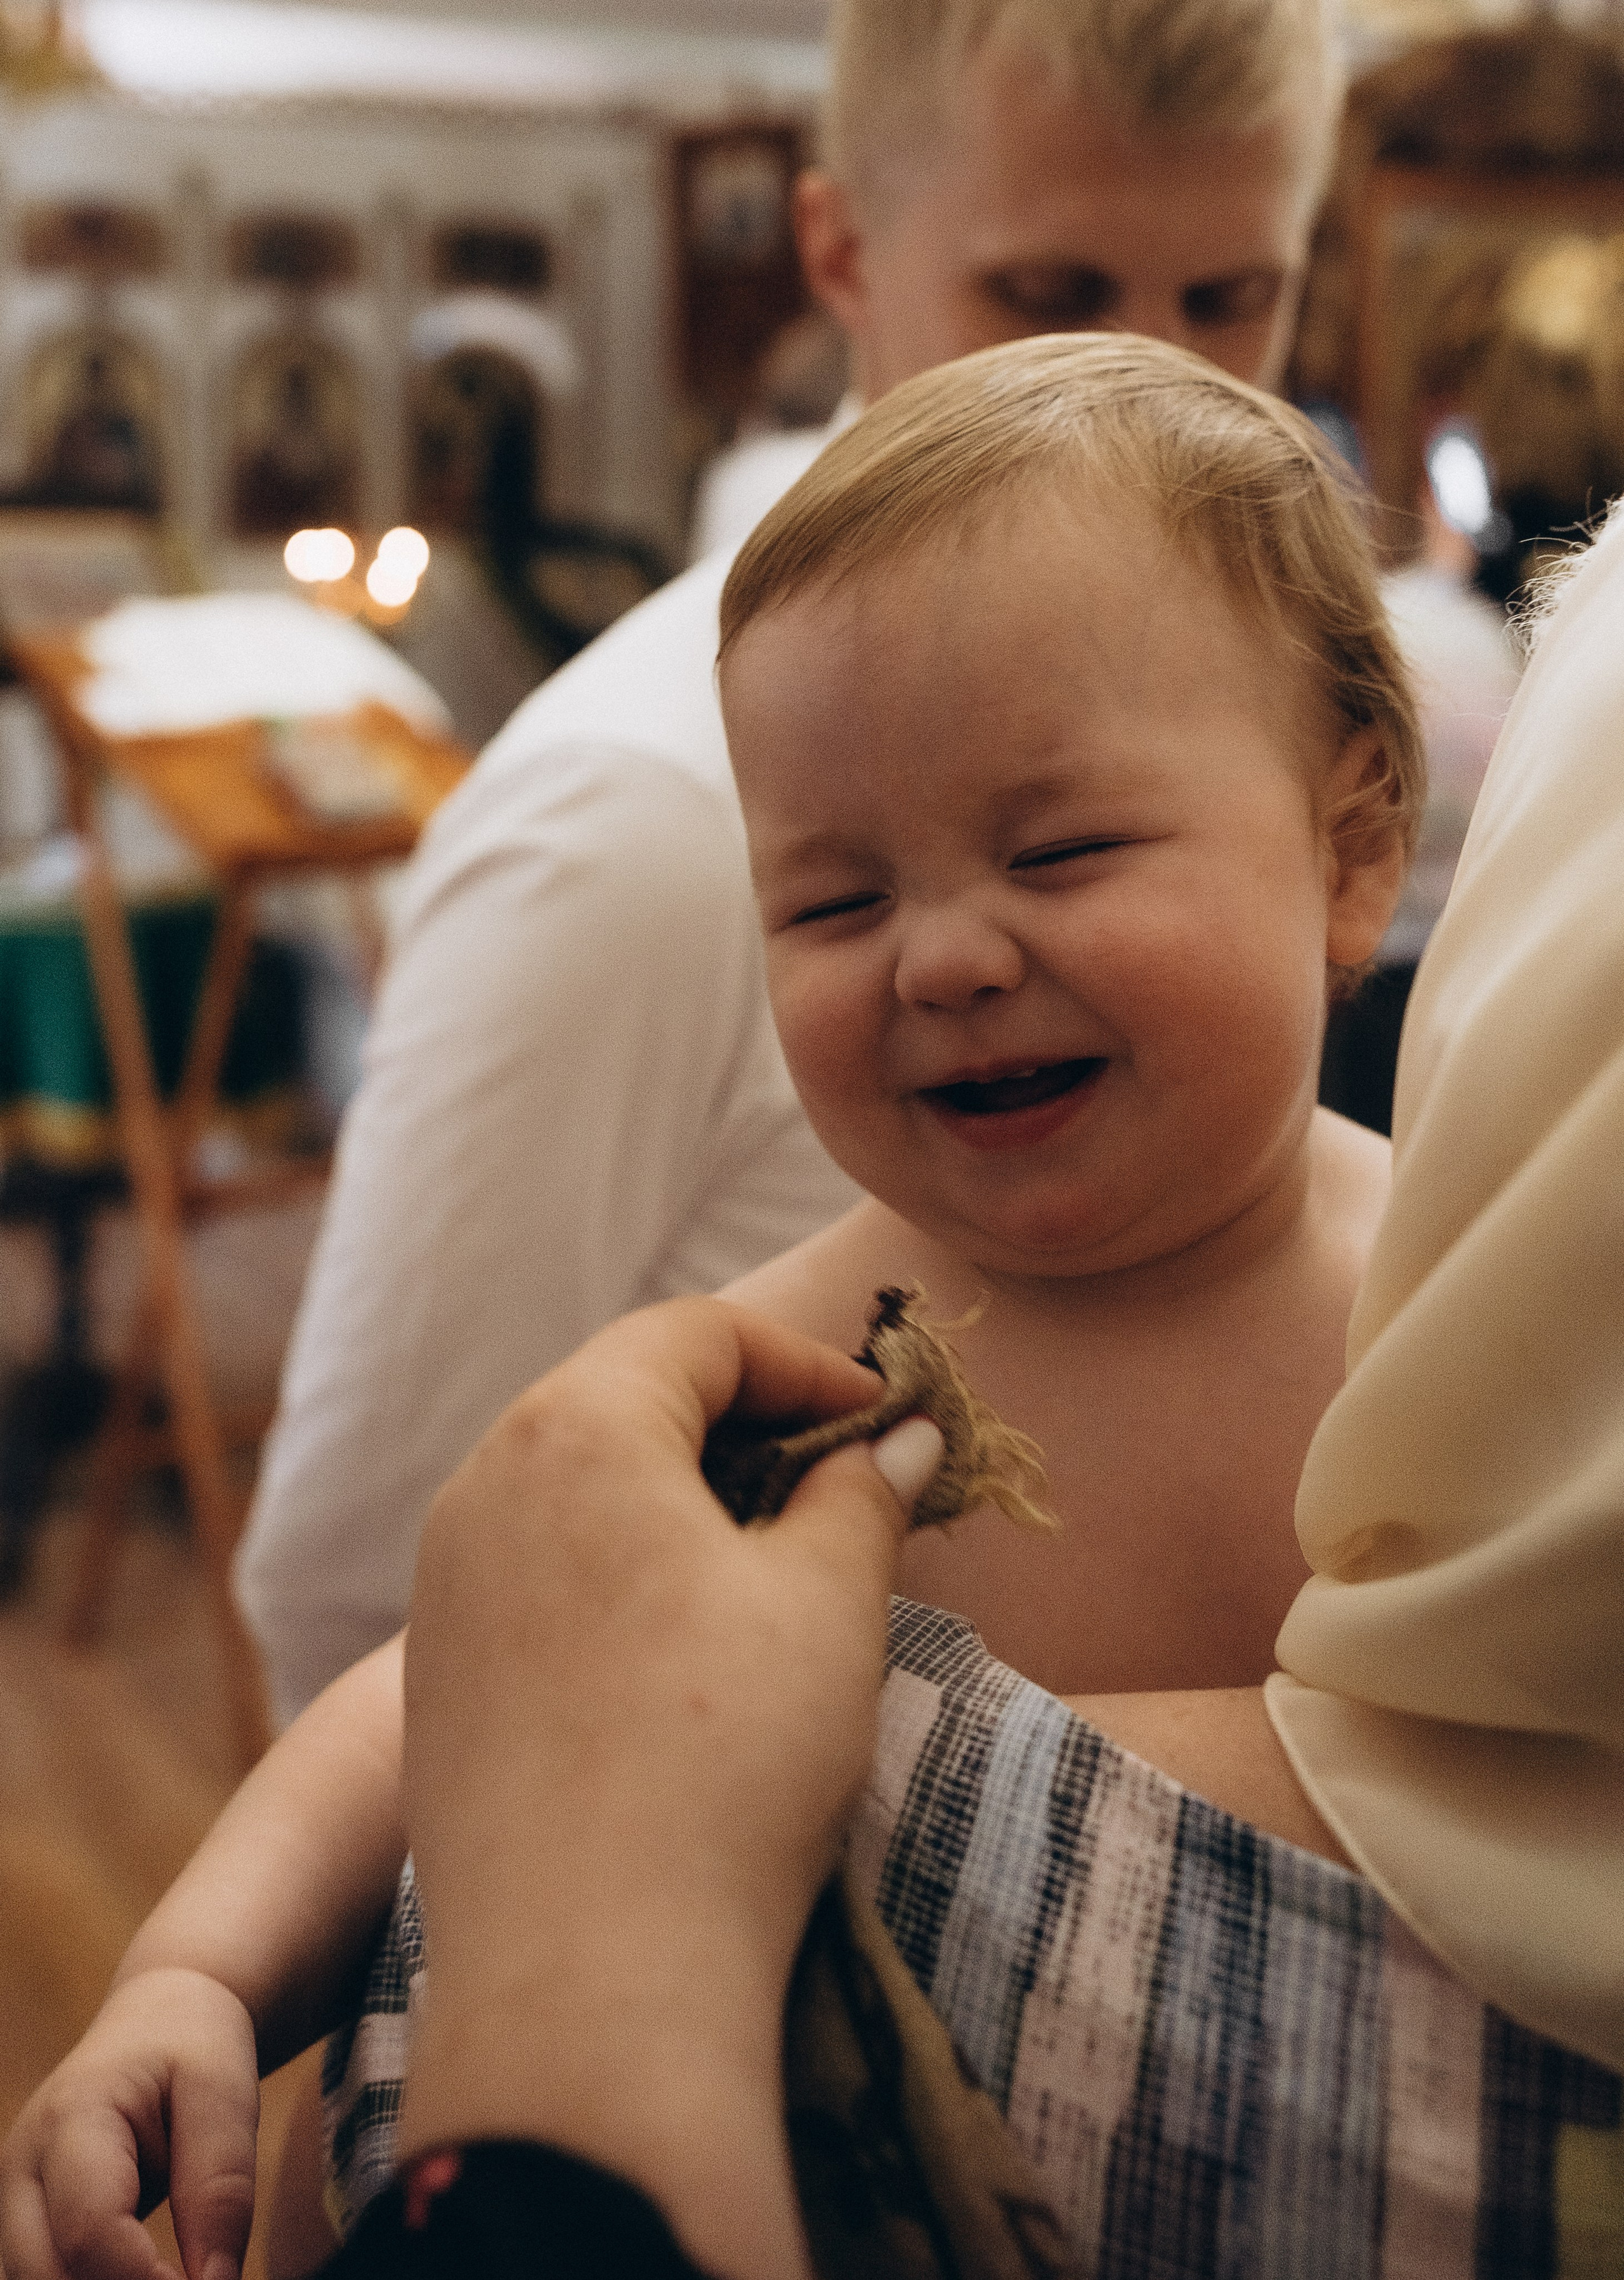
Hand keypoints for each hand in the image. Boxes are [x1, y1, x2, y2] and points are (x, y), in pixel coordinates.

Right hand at [0, 1968, 257, 2279]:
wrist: (157, 2018)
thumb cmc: (193, 2047)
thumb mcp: (227, 2094)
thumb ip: (221, 2188)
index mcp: (71, 2117)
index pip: (90, 2230)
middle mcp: (24, 2166)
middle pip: (46, 2274)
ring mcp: (15, 2199)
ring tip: (171, 2276)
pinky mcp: (26, 2223)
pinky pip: (44, 2278)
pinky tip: (145, 2277)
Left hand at [400, 1295, 942, 2278]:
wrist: (588, 1980)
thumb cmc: (725, 1761)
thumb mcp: (829, 1603)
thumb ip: (864, 1493)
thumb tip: (897, 1439)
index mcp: (572, 1429)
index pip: (696, 1334)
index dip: (804, 1360)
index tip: (881, 1418)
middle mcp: (482, 1484)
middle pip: (625, 1397)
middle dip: (744, 1422)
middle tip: (839, 1482)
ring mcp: (443, 1586)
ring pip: (576, 1487)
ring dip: (681, 1499)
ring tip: (775, 1566)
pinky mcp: (437, 1676)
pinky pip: (537, 1572)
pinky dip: (621, 1570)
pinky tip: (687, 1648)